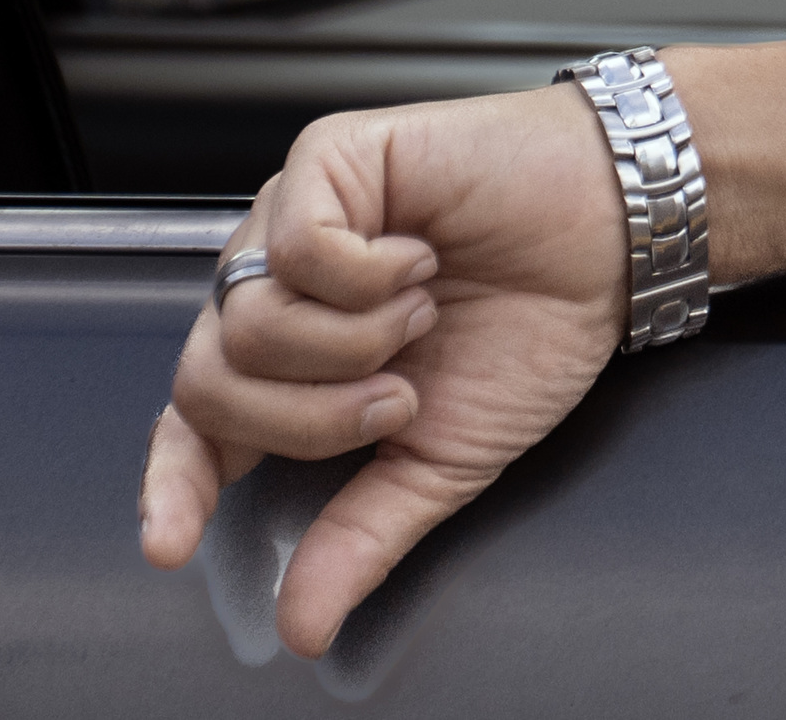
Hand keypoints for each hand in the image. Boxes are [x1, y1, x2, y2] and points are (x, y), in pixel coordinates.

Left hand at [138, 87, 623, 656]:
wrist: (613, 230)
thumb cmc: (535, 321)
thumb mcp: (444, 455)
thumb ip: (365, 534)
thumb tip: (307, 624)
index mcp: (293, 361)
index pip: (193, 429)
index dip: (174, 485)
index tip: (172, 543)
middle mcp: (277, 287)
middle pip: (208, 384)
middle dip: (308, 420)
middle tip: (395, 400)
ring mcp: (290, 221)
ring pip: (247, 324)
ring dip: (354, 343)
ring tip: (421, 314)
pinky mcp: (325, 161)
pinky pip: (295, 248)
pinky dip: (369, 275)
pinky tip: (418, 257)